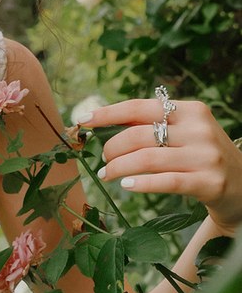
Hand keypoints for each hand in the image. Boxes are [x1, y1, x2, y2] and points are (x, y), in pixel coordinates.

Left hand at [80, 98, 241, 234]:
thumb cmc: (200, 156)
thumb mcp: (183, 133)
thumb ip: (152, 126)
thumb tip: (103, 123)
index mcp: (190, 110)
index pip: (139, 107)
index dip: (107, 113)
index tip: (82, 120)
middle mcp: (199, 129)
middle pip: (139, 135)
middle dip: (112, 148)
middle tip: (104, 160)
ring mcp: (206, 156)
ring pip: (148, 159)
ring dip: (119, 168)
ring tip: (107, 174)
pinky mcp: (210, 182)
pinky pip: (166, 181)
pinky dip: (142, 183)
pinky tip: (127, 185)